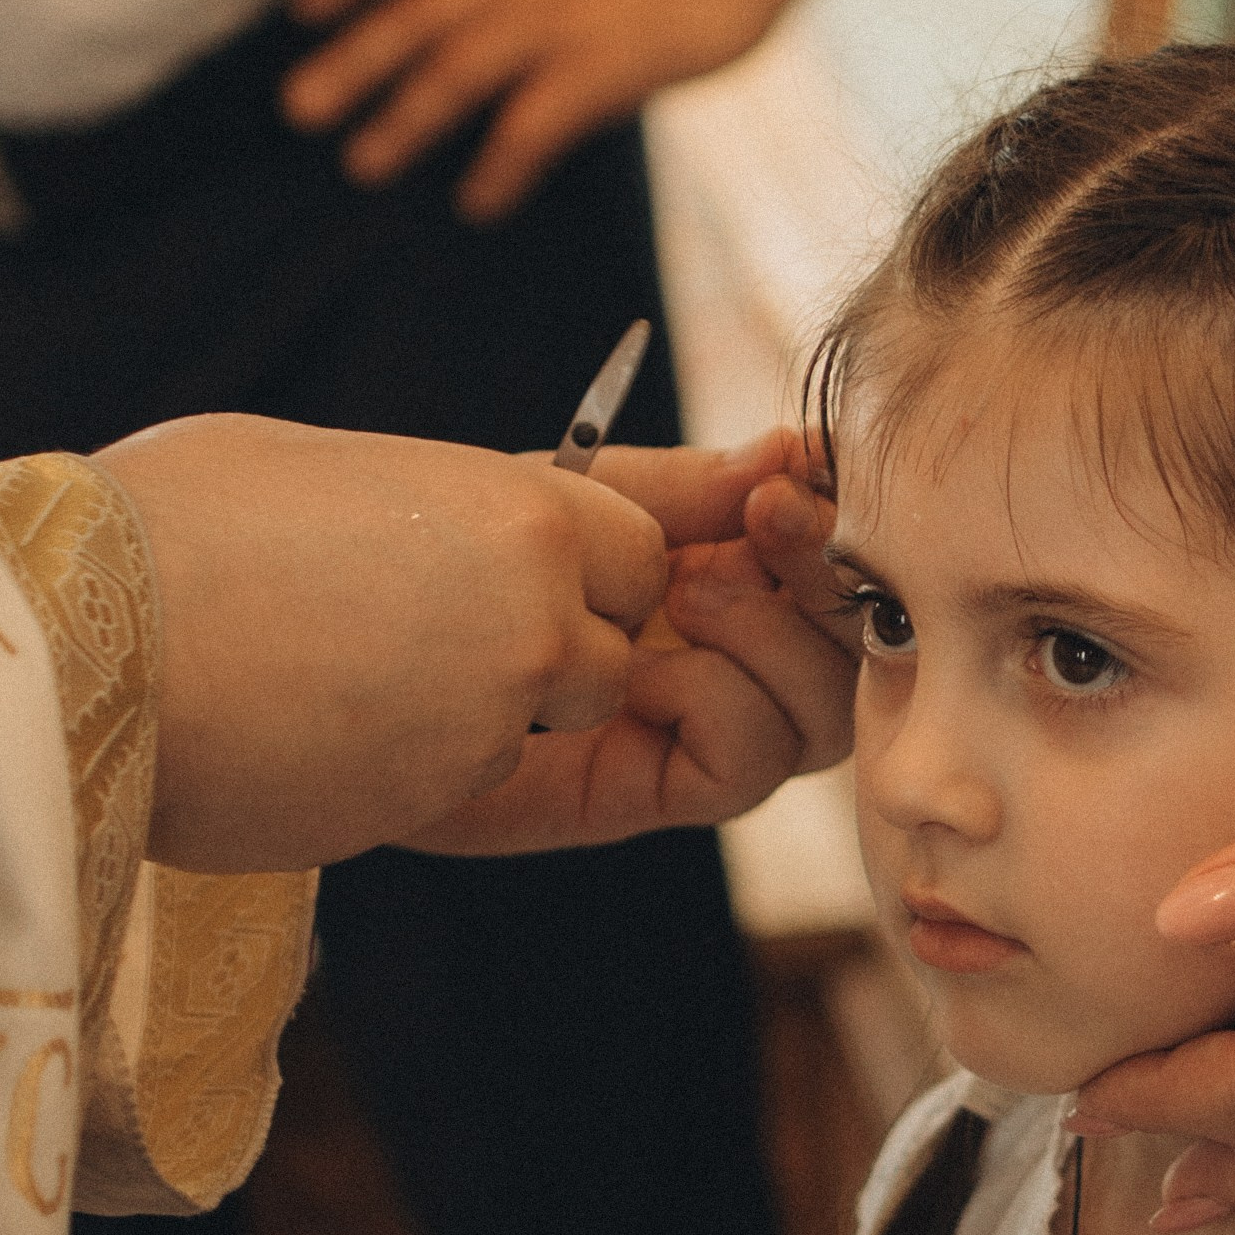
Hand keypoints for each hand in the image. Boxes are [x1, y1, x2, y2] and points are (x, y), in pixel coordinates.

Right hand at [93, 414, 675, 871]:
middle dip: (560, 652)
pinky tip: (317, 727)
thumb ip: (444, 504)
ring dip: (482, 716)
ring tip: (355, 673)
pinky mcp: (434, 803)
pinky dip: (411, 764)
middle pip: (613, 654)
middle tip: (442, 633)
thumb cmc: (180, 529)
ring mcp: (491, 721)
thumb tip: (468, 517)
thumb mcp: (333, 468)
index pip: (642, 553)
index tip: (548, 577)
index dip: (600, 572)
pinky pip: (460, 785)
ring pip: (539, 729)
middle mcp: (536, 618)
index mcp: (519, 512)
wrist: (83, 642)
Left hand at [281, 0, 880, 221]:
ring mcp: (551, 20)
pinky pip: (530, 126)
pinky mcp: (596, 67)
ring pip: (453, 72)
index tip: (302, 13)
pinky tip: (477, 203)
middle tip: (297, 110)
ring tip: (364, 165)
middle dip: (351, 63)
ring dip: (404, 120)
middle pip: (411, 20)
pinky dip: (498, 167)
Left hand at [402, 434, 858, 852]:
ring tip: (682, 598)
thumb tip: (797, 446)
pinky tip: (639, 677)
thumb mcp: (584, 500)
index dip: (843, 524)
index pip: (843, 561)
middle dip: (827, 581)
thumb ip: (689, 484)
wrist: (371, 655)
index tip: (795, 478)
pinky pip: (750, 763)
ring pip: (825, 715)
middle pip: (863, 649)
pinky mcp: (665, 789)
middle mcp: (744, 656)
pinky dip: (711, 704)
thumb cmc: (470, 567)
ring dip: (771, 643)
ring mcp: (713, 727)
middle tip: (762, 522)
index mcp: (740, 574)